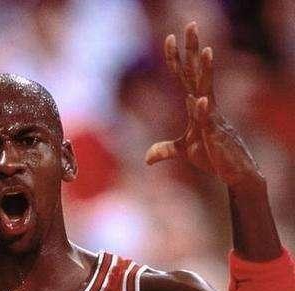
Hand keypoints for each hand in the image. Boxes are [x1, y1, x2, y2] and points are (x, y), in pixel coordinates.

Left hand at [145, 22, 260, 185]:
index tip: (169, 38)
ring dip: (206, 73)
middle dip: (194, 50)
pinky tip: (199, 100)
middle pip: (197, 74)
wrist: (234, 174)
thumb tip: (147, 158)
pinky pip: (209, 121)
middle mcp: (207, 107)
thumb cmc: (213, 157)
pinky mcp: (216, 136)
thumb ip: (165, 150)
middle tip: (191, 25)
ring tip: (207, 51)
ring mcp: (213, 119)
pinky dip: (203, 111)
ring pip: (208, 91)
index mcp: (198, 106)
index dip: (176, 59)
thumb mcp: (185, 152)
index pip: (185, 77)